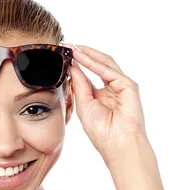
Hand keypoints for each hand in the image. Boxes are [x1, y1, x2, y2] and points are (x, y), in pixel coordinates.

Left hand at [61, 43, 146, 160]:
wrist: (117, 144)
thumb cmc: (101, 131)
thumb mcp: (84, 105)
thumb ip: (79, 85)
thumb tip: (72, 67)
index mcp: (101, 94)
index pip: (87, 74)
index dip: (75, 64)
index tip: (61, 55)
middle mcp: (112, 87)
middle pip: (97, 64)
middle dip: (81, 54)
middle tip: (65, 45)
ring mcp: (121, 85)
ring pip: (104, 63)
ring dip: (87, 54)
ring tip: (72, 47)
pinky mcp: (128, 85)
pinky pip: (109, 70)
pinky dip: (95, 63)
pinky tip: (82, 57)